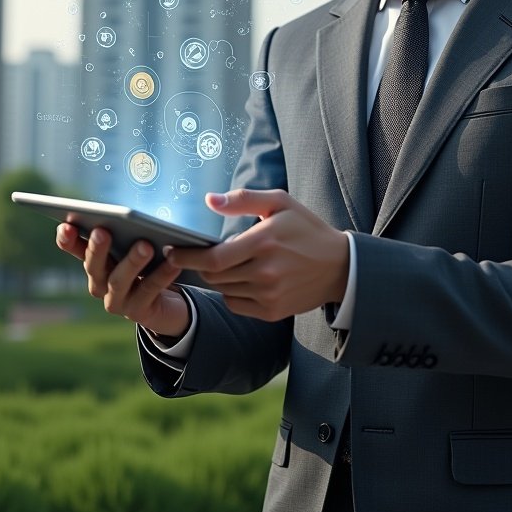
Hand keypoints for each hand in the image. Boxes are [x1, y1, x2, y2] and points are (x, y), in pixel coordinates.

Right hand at [55, 224, 189, 338]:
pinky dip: (161, 275)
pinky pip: (150, 290)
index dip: (68, 240)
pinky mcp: (138, 312)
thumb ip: (127, 234)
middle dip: (96, 249)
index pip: (76, 250)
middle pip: (94, 267)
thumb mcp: (132, 248)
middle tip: (101, 231)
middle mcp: (100, 285)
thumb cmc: (146, 266)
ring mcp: (116, 302)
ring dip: (132, 262)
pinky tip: (173, 262)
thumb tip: (129, 214)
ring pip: (120, 281)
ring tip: (145, 245)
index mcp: (95, 264)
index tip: (65, 225)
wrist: (165, 304)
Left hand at [164, 189, 348, 321]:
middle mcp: (265, 272)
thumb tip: (209, 200)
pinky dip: (231, 292)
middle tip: (194, 255)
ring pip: (223, 290)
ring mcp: (268, 295)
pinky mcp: (271, 312)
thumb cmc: (306, 229)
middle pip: (213, 276)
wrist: (340, 266)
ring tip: (224, 264)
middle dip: (199, 266)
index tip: (171, 251)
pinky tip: (242, 279)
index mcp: (264, 242)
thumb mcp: (280, 203)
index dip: (186, 257)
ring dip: (217, 278)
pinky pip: (236, 304)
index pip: (213, 258)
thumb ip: (242, 199)